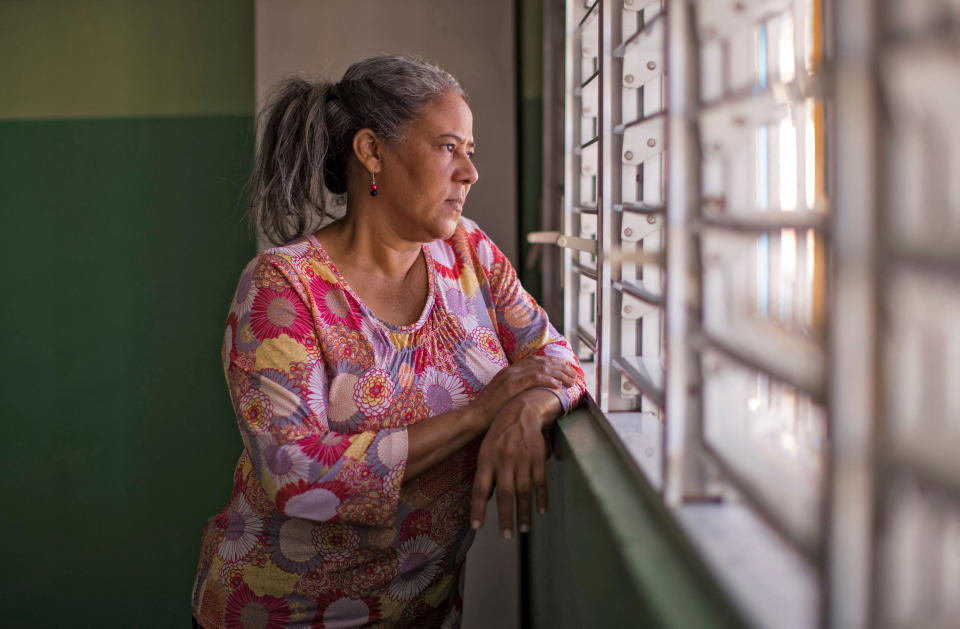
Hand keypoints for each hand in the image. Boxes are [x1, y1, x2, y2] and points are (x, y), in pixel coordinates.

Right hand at [466, 355, 575, 430]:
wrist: (474, 416)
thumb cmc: (489, 412)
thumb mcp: (504, 396)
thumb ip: (518, 391)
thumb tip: (533, 395)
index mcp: (510, 371)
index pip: (536, 361)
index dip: (552, 363)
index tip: (565, 368)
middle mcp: (512, 370)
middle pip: (542, 362)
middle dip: (560, 367)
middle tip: (574, 374)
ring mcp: (512, 376)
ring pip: (542, 368)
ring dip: (559, 374)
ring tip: (571, 380)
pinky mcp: (512, 385)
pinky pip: (535, 378)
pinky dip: (549, 380)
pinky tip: (558, 386)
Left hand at [469, 389, 560, 537]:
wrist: (523, 410)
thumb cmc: (501, 431)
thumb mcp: (486, 449)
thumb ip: (486, 472)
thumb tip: (487, 496)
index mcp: (487, 459)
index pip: (480, 489)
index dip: (478, 508)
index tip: (477, 527)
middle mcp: (504, 460)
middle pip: (504, 494)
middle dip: (505, 517)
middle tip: (506, 535)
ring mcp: (522, 459)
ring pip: (523, 491)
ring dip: (523, 512)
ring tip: (523, 529)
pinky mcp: (538, 458)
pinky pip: (540, 482)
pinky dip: (541, 498)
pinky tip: (540, 511)